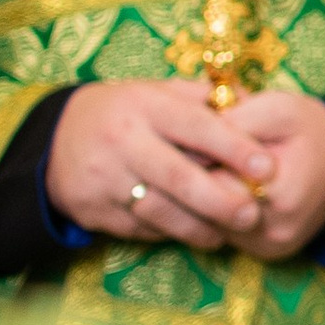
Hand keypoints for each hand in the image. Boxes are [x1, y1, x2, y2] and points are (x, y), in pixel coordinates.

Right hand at [44, 79, 324, 258]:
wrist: (57, 139)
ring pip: (160, 211)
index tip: (267, 167)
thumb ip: (203, 99)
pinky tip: (192, 232)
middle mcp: (122, 141)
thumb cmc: (127, 112)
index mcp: (145, 105)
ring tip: (228, 231)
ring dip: (200, 227)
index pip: (196, 127)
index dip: (234, 148)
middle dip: (221, 201)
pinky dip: (170, 232)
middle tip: (254, 215)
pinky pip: (141, 228)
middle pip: (178, 177)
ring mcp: (105, 179)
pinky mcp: (94, 210)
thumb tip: (254, 103)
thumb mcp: (157, 91)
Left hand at [204, 88, 324, 257]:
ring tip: (218, 170)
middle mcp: (275, 230)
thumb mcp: (276, 109)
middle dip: (199, 180)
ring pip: (213, 224)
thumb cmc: (307, 130)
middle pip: (208, 209)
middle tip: (202, 154)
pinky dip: (221, 212)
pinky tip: (230, 189)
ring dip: (208, 198)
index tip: (194, 139)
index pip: (210, 181)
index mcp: (279, 194)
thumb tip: (187, 146)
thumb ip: (234, 123)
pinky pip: (227, 233)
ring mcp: (270, 246)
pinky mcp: (267, 253)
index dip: (196, 157)